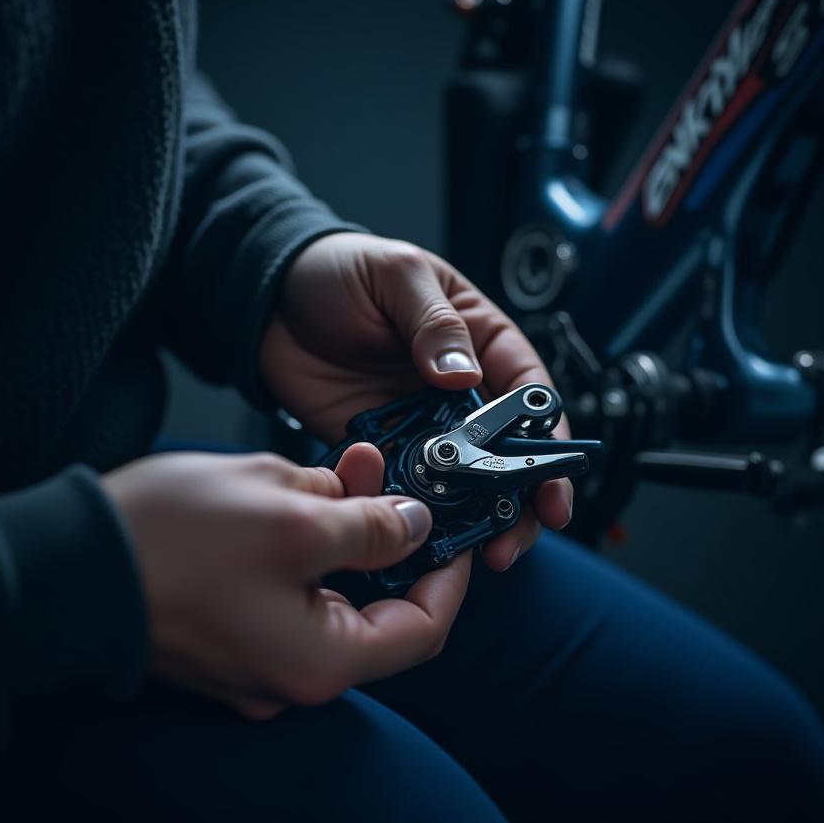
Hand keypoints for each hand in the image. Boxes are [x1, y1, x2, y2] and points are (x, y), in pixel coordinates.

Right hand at [102, 445, 470, 719]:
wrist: (64, 565)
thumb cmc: (168, 546)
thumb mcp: (291, 517)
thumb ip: (368, 528)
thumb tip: (413, 527)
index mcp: (320, 660)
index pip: (423, 628)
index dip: (448, 576)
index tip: (451, 530)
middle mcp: (293, 673)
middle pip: (372, 601)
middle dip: (383, 531)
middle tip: (379, 473)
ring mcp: (257, 657)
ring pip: (327, 587)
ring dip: (340, 527)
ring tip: (332, 470)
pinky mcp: (229, 631)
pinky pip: (285, 588)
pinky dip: (300, 545)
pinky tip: (291, 493)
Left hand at [259, 232, 573, 570]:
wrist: (271, 301)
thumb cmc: (341, 270)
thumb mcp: (396, 276)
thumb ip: (434, 323)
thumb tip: (464, 374)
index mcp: (479, 340)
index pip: (529, 393)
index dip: (548, 438)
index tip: (552, 479)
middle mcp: (460, 389)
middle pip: (507, 451)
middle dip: (520, 497)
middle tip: (516, 537)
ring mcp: (422, 423)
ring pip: (464, 480)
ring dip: (475, 516)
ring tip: (480, 552)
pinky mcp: (382, 446)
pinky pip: (407, 487)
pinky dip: (416, 513)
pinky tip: (422, 534)